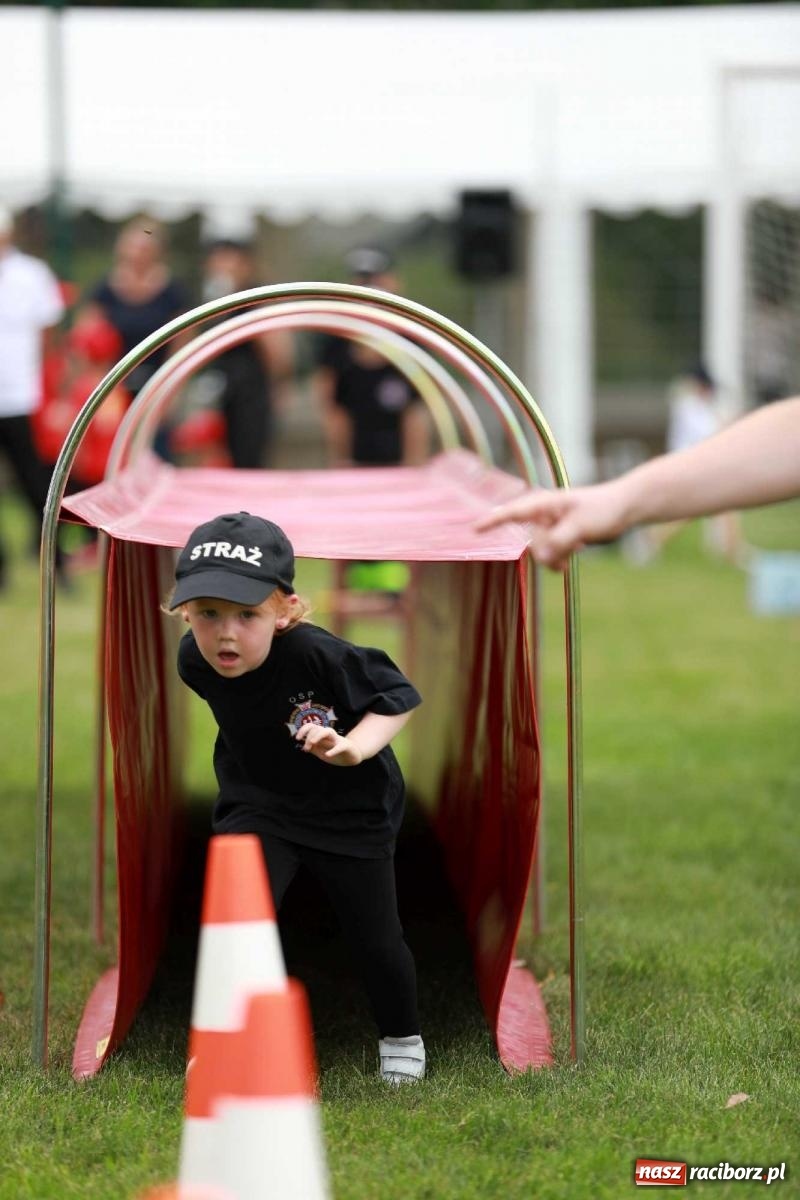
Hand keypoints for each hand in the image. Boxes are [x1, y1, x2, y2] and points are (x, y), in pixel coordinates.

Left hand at [294, 723, 362, 765]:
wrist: (351, 757)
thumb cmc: (334, 753)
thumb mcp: (320, 752)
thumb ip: (312, 748)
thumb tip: (302, 745)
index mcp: (322, 736)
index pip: (311, 726)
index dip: (303, 730)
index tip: (297, 738)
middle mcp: (329, 735)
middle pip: (317, 728)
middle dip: (309, 737)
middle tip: (306, 749)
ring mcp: (338, 740)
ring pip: (328, 731)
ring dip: (318, 735)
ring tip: (312, 743)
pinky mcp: (346, 746)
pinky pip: (340, 746)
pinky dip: (333, 750)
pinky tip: (327, 755)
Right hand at [475, 480, 629, 570]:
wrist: (624, 508)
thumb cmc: (604, 508)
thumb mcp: (582, 525)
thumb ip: (559, 541)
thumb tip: (541, 557)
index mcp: (544, 504)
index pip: (511, 513)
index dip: (492, 522)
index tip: (473, 530)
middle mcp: (543, 515)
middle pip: (530, 542)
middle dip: (547, 550)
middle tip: (574, 544)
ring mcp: (551, 526)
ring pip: (541, 551)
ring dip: (557, 556)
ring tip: (578, 547)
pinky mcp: (559, 536)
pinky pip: (551, 555)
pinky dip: (560, 558)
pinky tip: (576, 552)